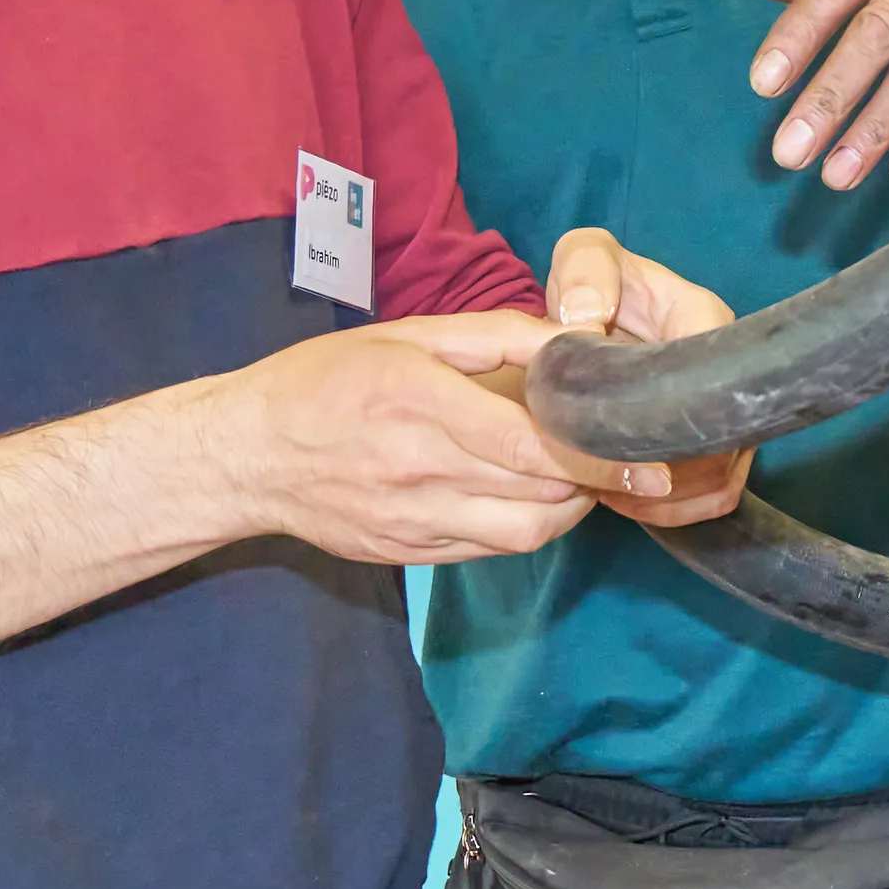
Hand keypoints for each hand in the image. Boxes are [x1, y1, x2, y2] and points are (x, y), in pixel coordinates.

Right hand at [222, 312, 666, 565]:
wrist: (244, 457)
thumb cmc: (323, 381)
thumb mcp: (405, 335)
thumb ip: (494, 336)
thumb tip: (568, 339)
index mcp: (419, 402)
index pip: (531, 445)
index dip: (597, 455)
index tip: (645, 454)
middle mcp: (419, 469)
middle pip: (538, 495)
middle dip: (594, 482)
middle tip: (628, 459)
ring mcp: (412, 520)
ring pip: (522, 533)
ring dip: (568, 511)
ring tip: (585, 480)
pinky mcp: (407, 553)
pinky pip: (488, 548)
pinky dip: (525, 527)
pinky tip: (535, 499)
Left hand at [537, 229, 752, 526]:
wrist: (594, 314)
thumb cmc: (594, 284)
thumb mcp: (583, 260)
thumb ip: (585, 270)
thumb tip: (587, 316)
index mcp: (703, 317)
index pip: (712, 377)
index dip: (670, 420)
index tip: (615, 437)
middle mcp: (727, 367)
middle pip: (726, 440)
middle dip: (668, 469)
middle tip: (606, 475)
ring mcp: (724, 408)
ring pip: (725, 475)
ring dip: (671, 497)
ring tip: (613, 492)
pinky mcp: (716, 442)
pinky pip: (717, 493)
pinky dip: (677, 510)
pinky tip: (627, 501)